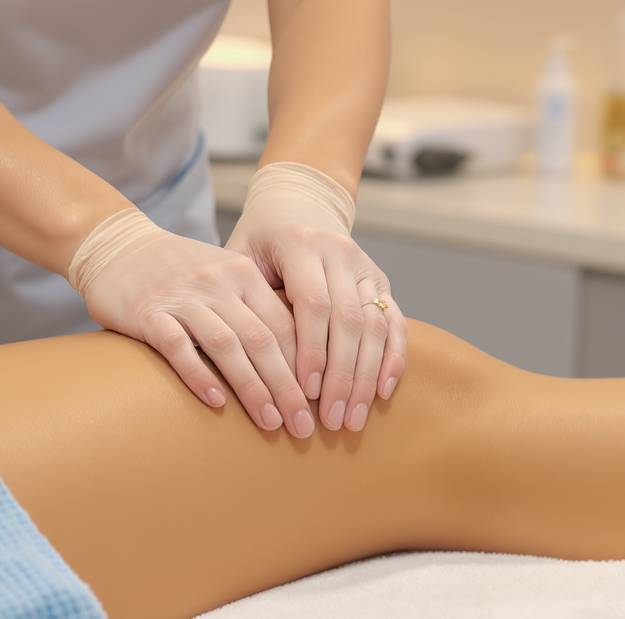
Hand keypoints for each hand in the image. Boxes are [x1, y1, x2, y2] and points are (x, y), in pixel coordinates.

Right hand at [70, 209, 315, 437]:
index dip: (307, 365)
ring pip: (227, 345)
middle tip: (303, 425)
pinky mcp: (148, 312)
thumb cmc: (178, 270)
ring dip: (253, 388)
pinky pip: (178, 347)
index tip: (319, 401)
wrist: (117, 246)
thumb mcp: (224, 274)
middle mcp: (218, 282)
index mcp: (244, 273)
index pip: (285, 323)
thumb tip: (299, 359)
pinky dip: (200, 375)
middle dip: (288, 387)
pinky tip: (216, 402)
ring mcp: (182, 296)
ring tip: (270, 422)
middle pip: (263, 339)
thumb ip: (256, 306)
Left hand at [224, 163, 406, 431]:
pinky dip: (393, 358)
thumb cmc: (258, 240)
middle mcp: (339, 252)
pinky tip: (383, 392)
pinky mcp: (379, 280)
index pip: (313, 304)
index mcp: (301, 243)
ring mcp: (364, 266)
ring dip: (366, 377)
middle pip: (349, 322)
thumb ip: (240, 296)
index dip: (312, 351)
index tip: (306, 393)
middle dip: (341, 377)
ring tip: (353, 418)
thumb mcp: (239, 255)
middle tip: (331, 421)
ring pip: (376, 326)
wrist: (296, 203)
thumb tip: (229, 354)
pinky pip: (395, 322)